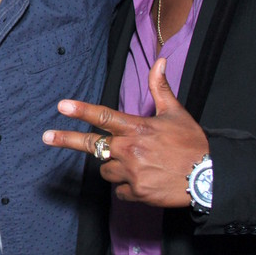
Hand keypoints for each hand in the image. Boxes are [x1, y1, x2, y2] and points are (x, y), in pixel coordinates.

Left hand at [42, 58, 208, 207]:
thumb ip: (160, 88)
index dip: (81, 110)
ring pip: (106, 170)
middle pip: (92, 145)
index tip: (61, 106)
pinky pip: (119, 191)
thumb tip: (159, 61)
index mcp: (138, 128)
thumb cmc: (192, 144)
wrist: (209, 178)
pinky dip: (127, 187)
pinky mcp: (137, 193)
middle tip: (46, 137)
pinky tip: (144, 182)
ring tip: (137, 165)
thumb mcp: (176, 113)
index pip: (104, 117)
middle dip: (66, 139)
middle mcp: (130, 150)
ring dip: (114, 167)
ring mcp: (132, 173)